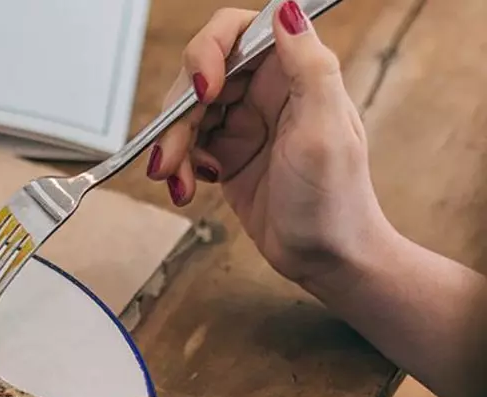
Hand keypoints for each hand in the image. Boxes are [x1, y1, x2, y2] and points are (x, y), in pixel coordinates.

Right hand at [148, 2, 394, 290]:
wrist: (326, 260)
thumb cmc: (335, 202)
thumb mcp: (323, 132)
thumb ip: (309, 66)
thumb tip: (287, 10)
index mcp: (293, 74)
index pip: (237, 32)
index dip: (209, 52)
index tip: (204, 91)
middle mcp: (267, 91)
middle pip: (200, 74)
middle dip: (179, 113)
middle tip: (172, 153)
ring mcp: (245, 122)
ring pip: (186, 111)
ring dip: (171, 144)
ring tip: (172, 179)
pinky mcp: (227, 153)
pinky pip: (186, 144)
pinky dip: (177, 165)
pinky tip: (186, 187)